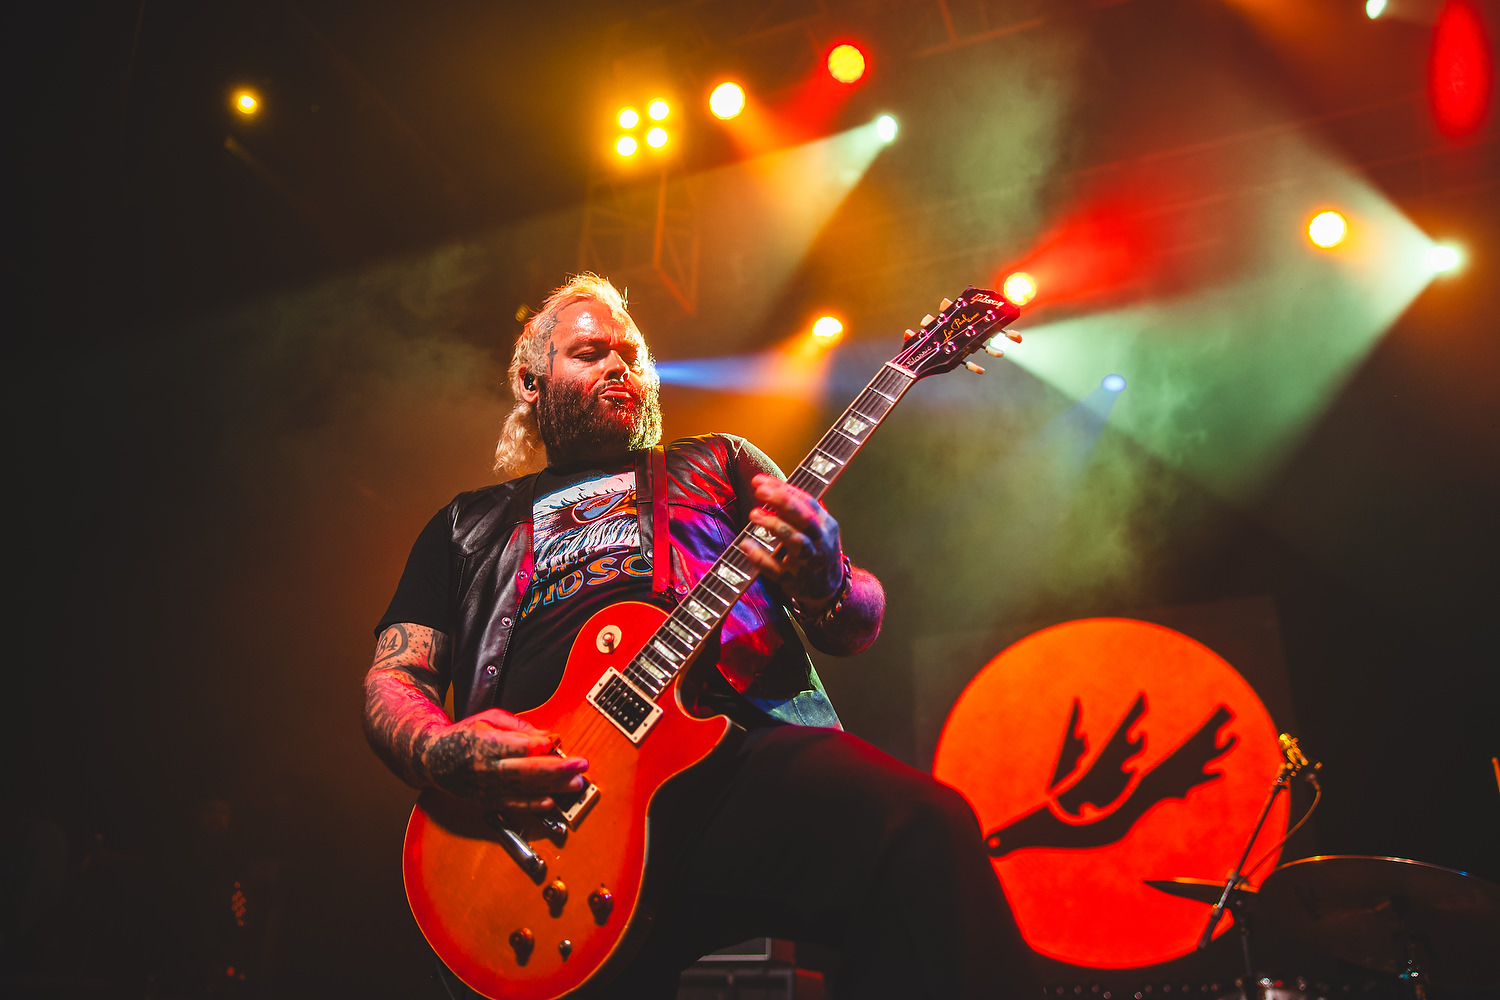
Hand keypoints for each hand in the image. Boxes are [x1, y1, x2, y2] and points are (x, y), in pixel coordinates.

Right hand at [424, 709, 588, 812]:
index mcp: (485, 742)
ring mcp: (487, 788)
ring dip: (554, 788)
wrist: (434, 760)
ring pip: (525, 789)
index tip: (556, 740)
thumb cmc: (466, 734)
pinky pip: (514, 805)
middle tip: (581, 764)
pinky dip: (533, 805)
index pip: (516, 745)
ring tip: (576, 783)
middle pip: (526, 770)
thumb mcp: (489, 719)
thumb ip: (518, 726)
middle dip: (557, 768)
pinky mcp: (489, 801)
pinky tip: (551, 803)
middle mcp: (486, 768)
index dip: (538, 744)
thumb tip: (547, 736)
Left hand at [736, 474, 844, 609]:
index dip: (783, 489)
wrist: (829, 590)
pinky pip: (776, 569)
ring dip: (774, 525)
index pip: (807, 501)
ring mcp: (808, 562)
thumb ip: (800, 509)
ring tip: (753, 514)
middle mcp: (820, 542)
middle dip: (782, 502)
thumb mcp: (819, 528)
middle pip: (804, 518)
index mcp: (826, 525)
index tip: (760, 480)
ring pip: (795, 541)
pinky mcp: (794, 580)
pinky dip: (761, 557)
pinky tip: (746, 545)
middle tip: (759, 490)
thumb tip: (772, 485)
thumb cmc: (818, 552)